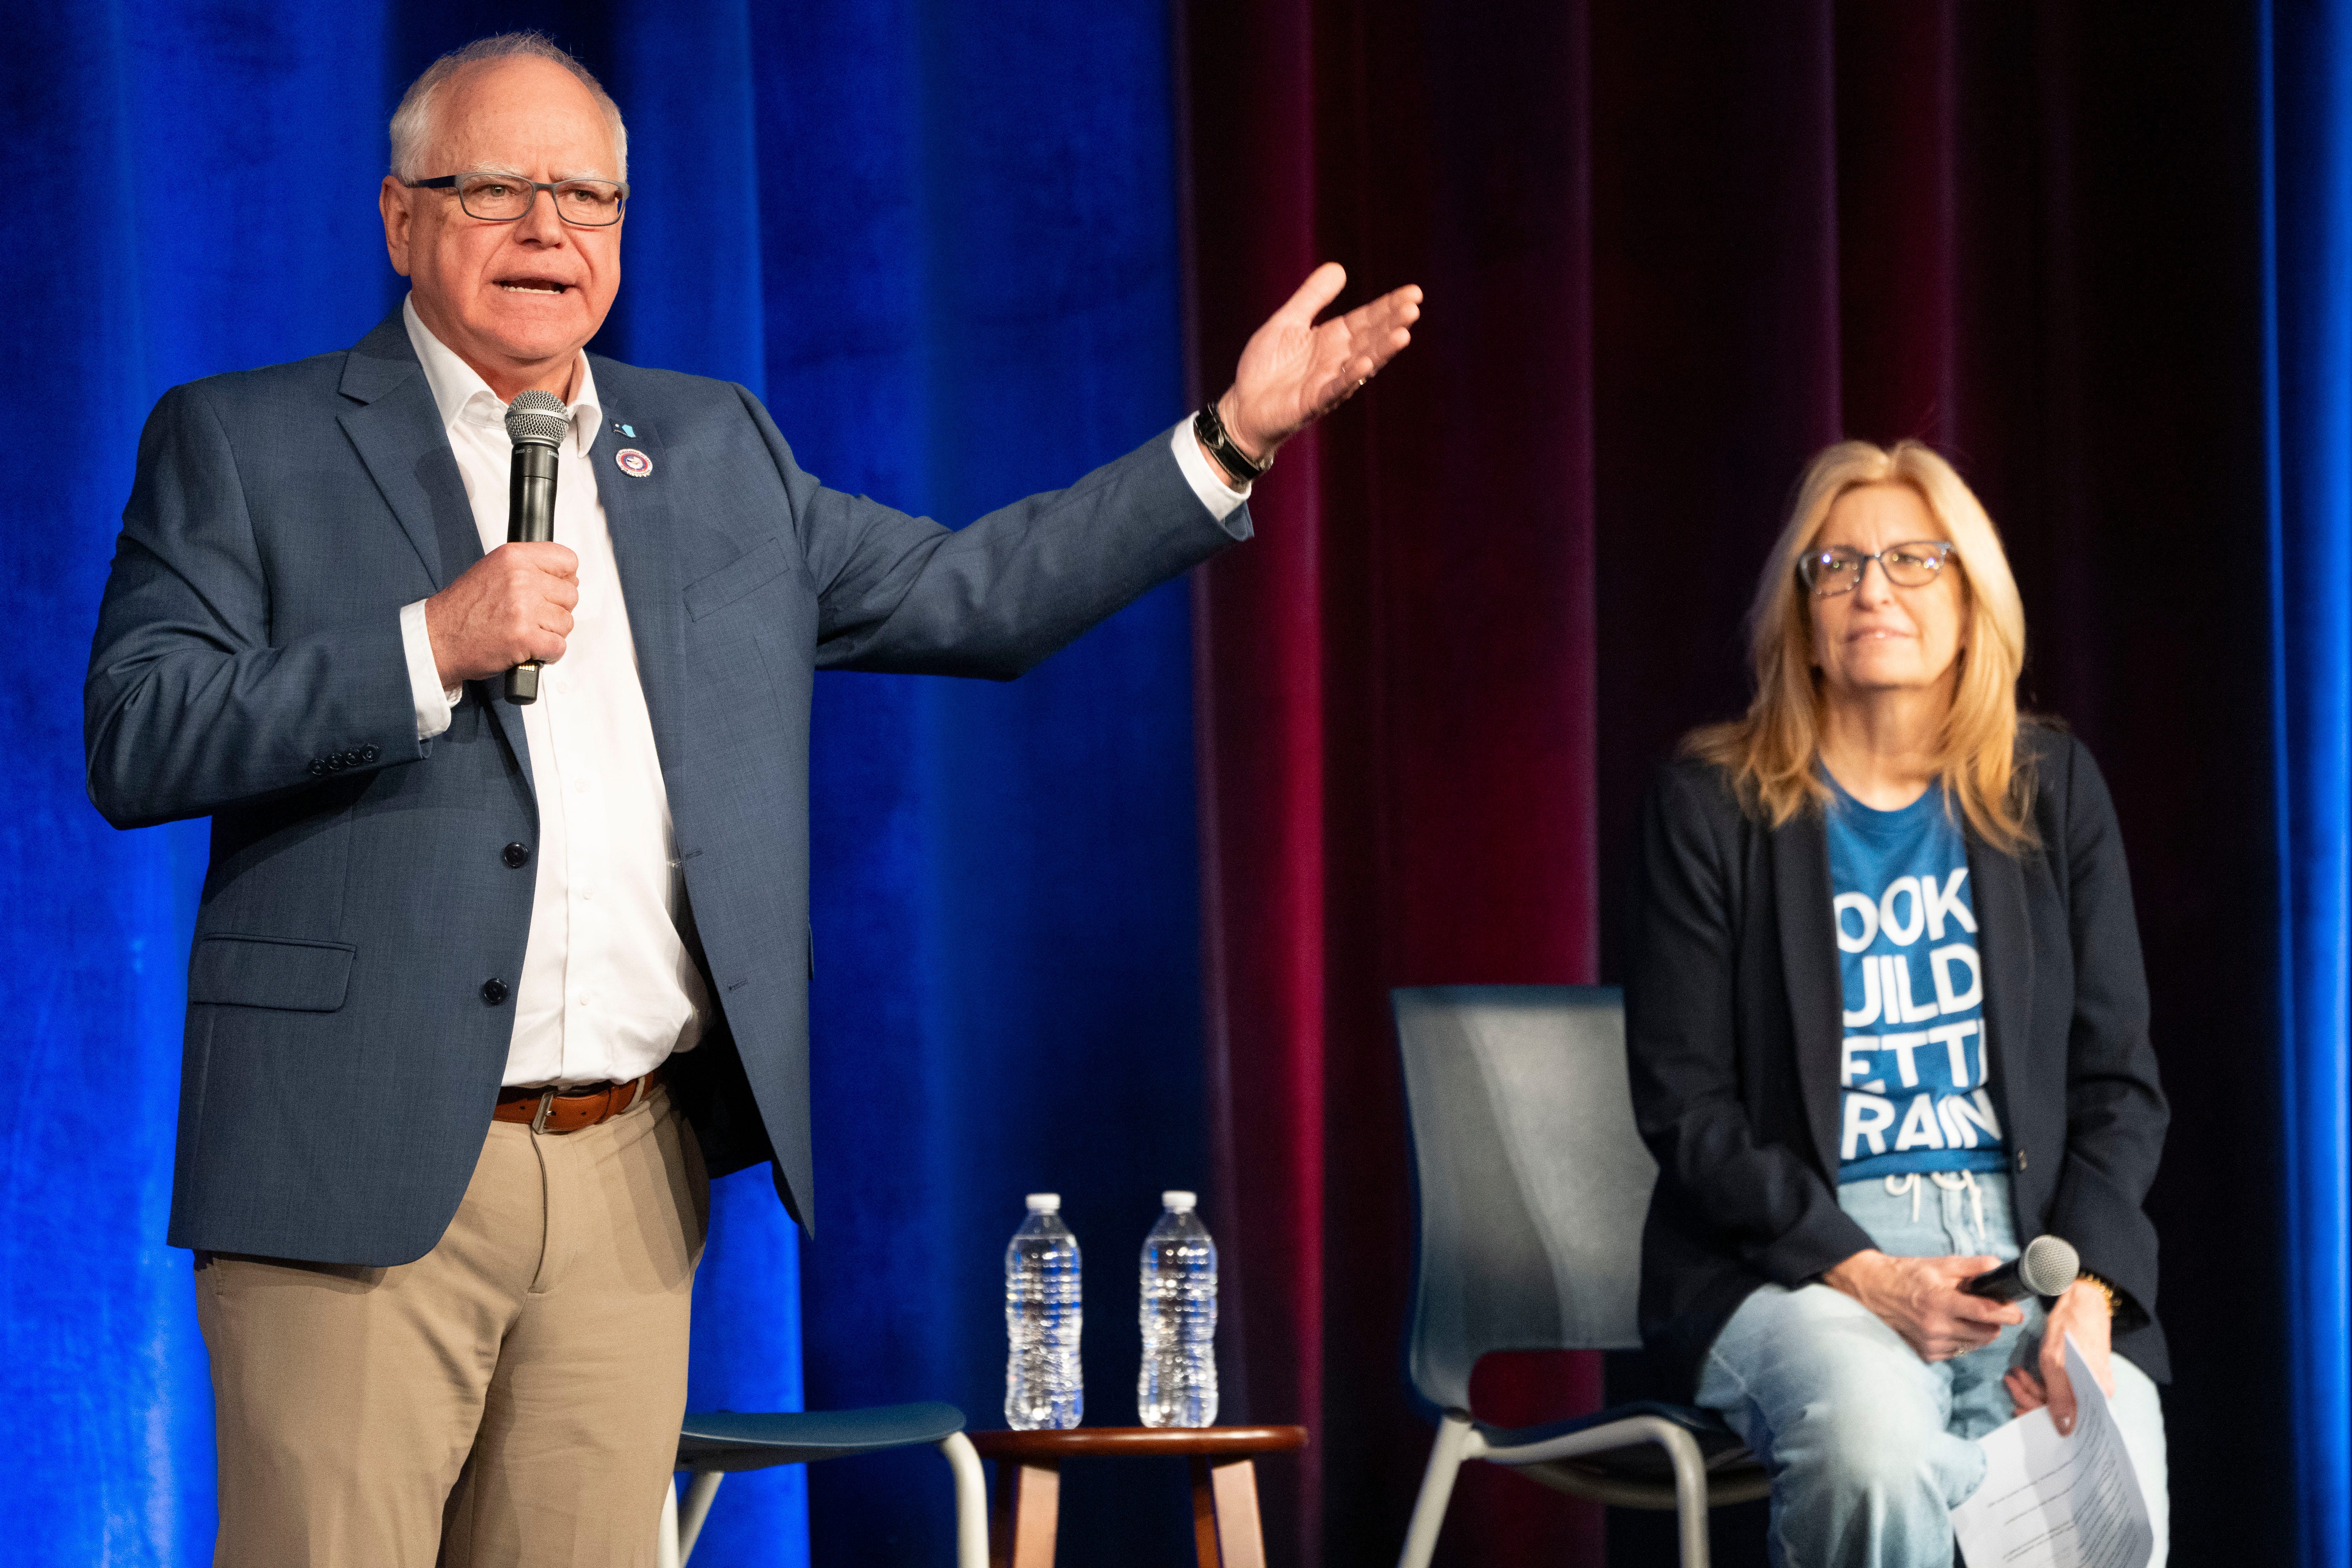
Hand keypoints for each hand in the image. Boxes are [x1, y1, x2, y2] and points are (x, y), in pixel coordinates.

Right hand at [424, 542, 579, 686]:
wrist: (438, 639)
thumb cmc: (463, 610)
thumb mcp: (493, 571)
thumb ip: (529, 569)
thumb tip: (569, 578)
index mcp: (514, 557)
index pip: (567, 560)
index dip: (564, 579)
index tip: (552, 590)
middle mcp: (520, 578)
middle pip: (570, 595)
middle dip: (555, 610)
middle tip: (530, 617)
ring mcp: (523, 608)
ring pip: (566, 622)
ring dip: (550, 633)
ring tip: (524, 632)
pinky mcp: (525, 637)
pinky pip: (559, 646)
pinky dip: (548, 653)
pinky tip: (528, 649)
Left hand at [1211, 262, 1421, 473]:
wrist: (1243, 405)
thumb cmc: (1265, 366)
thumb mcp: (1287, 321)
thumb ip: (1312, 297)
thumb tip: (1339, 268)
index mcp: (1334, 338)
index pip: (1367, 319)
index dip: (1389, 306)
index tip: (1413, 292)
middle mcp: (1338, 360)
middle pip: (1371, 338)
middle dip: (1393, 323)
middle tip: (1414, 306)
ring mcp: (1328, 381)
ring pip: (1362, 363)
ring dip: (1382, 350)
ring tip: (1403, 334)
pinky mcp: (1312, 402)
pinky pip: (1335, 388)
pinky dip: (1350, 377)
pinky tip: (1366, 365)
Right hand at [1821, 1249, 2023, 1361]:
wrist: (1874, 1290)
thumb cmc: (1908, 1275)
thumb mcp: (1939, 1264)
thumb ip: (1972, 1266)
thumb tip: (1999, 1266)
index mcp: (1941, 1301)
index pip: (1985, 1313)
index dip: (2007, 1313)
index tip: (2018, 1312)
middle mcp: (1936, 1326)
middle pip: (1986, 1333)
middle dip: (1994, 1322)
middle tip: (1988, 1308)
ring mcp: (1931, 1343)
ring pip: (1975, 1344)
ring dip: (1979, 1332)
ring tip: (1966, 1315)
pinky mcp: (1927, 1354)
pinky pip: (1959, 1351)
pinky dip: (1962, 1340)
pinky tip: (1950, 1325)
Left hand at [2004, 1281, 2115, 1435]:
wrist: (2081, 1302)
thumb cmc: (2070, 1330)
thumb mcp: (2056, 1363)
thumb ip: (2060, 1398)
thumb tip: (2065, 1431)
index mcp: (2095, 1397)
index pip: (2066, 1420)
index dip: (2039, 1416)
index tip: (2017, 1409)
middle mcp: (2094, 1395)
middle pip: (2059, 1409)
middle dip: (2031, 1399)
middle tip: (2011, 1384)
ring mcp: (2087, 1384)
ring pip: (2056, 1396)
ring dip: (2031, 1388)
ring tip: (2014, 1375)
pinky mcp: (2080, 1374)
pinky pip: (2059, 1385)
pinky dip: (2040, 1381)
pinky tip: (2023, 1373)